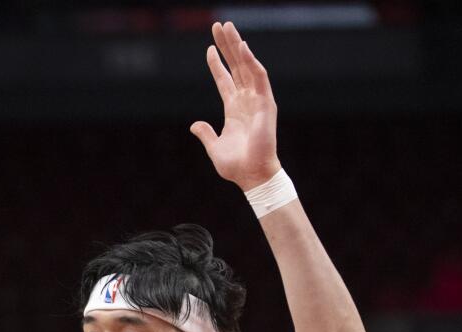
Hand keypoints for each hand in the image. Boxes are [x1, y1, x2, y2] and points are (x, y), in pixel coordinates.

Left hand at [190, 21, 280, 190]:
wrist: (252, 176)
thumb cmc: (236, 166)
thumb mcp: (214, 147)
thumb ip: (206, 134)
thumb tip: (194, 124)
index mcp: (233, 110)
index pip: (224, 80)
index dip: (216, 64)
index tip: (209, 48)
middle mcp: (246, 101)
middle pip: (235, 66)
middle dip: (227, 46)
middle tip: (219, 26)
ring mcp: (257, 100)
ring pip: (246, 66)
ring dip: (237, 46)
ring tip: (228, 28)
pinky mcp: (266, 103)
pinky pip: (259, 77)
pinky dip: (251, 62)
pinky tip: (242, 48)